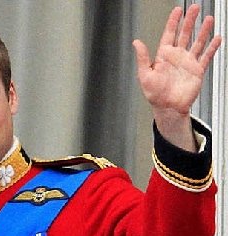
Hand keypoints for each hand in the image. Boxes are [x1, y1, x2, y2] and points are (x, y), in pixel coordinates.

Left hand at [133, 4, 220, 149]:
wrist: (168, 108)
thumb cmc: (155, 94)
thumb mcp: (144, 75)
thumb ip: (142, 58)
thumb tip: (136, 43)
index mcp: (163, 56)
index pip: (169, 34)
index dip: (173, 22)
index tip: (177, 11)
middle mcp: (177, 57)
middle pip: (185, 34)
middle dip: (190, 21)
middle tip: (194, 8)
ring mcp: (188, 63)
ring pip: (197, 42)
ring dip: (203, 31)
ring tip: (208, 19)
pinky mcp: (197, 70)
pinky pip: (206, 56)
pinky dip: (212, 47)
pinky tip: (216, 38)